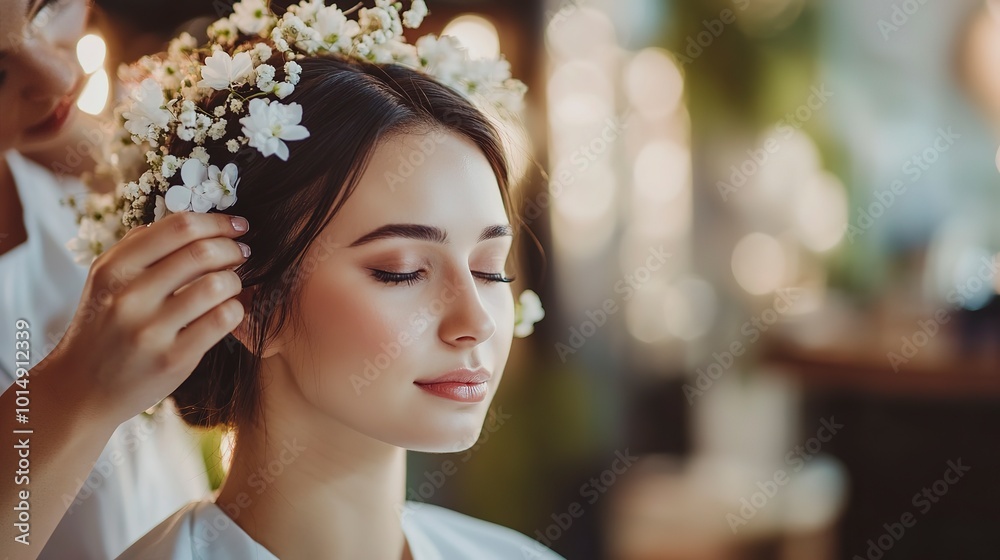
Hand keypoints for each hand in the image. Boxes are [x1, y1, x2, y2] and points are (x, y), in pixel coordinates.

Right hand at [41, 212, 250, 426]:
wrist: (81, 389)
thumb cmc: (102, 327)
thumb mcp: (106, 280)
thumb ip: (140, 247)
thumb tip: (191, 221)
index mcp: (114, 269)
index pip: (178, 227)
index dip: (217, 221)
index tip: (237, 225)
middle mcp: (130, 297)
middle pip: (202, 252)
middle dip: (232, 248)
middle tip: (242, 253)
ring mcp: (151, 330)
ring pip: (217, 285)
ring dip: (236, 280)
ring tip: (233, 284)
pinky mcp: (173, 359)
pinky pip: (223, 320)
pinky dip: (236, 309)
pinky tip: (229, 310)